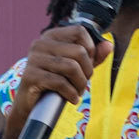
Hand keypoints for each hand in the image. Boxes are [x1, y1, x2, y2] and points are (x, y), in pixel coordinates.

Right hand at [1, 24, 113, 138]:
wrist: (30, 107)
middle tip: (83, 84)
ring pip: (71, 67)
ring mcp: (33, 59)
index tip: (88, 65)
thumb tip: (108, 45)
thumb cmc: (54, 85)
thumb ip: (92, 56)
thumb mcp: (76, 68)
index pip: (79, 31)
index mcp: (51, 36)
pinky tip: (71, 99)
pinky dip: (71, 94)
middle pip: (79, 51)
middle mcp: (40, 43)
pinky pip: (60, 82)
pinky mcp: (30, 76)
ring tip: (77, 92)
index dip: (91, 49)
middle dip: (87, 72)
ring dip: (80, 84)